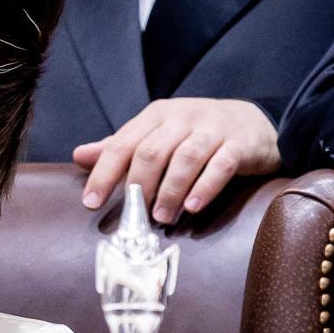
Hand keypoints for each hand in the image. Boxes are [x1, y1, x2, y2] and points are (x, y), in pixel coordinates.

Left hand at [73, 98, 280, 222]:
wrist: (254, 122)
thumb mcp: (157, 134)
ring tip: (162, 217)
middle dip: (139, 185)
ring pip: (185, 158)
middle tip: (136, 215)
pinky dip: (204, 187)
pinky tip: (192, 207)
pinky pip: (220, 166)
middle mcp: (182, 118)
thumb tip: (79, 156)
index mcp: (156, 115)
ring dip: (169, 191)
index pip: (122, 144)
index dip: (104, 174)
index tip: (91, 202)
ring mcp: (213, 129)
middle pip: (152, 151)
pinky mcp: (239, 144)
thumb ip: (121, 147)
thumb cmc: (195, 133)